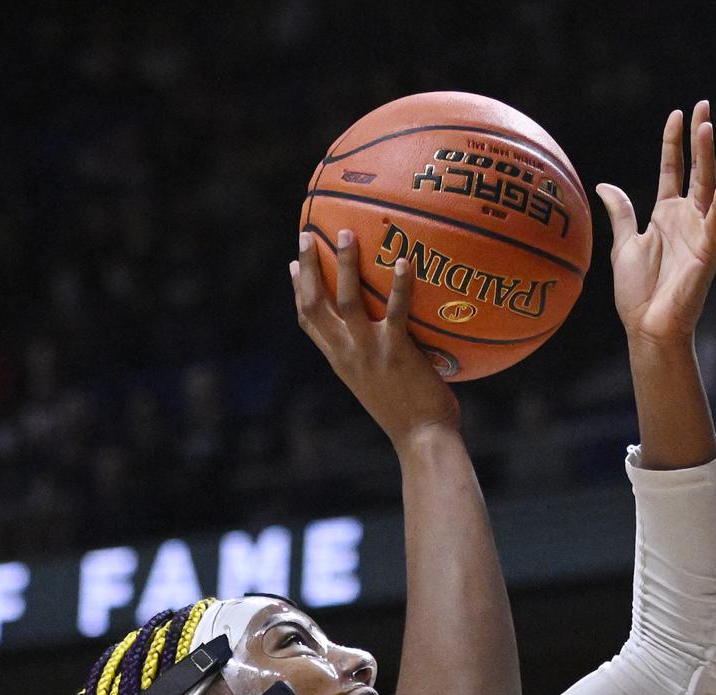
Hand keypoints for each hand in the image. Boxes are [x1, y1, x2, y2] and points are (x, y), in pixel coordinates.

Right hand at [292, 231, 458, 445]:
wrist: (422, 440)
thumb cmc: (409, 414)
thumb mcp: (380, 384)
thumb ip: (374, 359)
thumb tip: (387, 334)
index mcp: (339, 361)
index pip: (308, 321)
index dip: (298, 290)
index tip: (293, 263)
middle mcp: (346, 354)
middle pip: (315, 303)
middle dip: (309, 267)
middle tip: (308, 233)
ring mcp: (369, 352)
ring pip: (347, 300)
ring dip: (344, 263)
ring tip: (346, 232)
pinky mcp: (396, 352)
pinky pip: (395, 311)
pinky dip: (399, 284)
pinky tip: (403, 260)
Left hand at [598, 103, 715, 350]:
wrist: (648, 328)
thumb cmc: (638, 293)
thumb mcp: (623, 245)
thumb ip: (620, 213)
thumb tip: (606, 185)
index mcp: (666, 215)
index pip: (672, 169)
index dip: (674, 142)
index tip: (676, 114)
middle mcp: (686, 219)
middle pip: (695, 169)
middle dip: (698, 137)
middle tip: (703, 105)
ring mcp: (699, 233)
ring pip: (705, 187)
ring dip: (708, 158)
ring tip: (706, 127)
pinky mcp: (707, 252)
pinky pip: (715, 223)